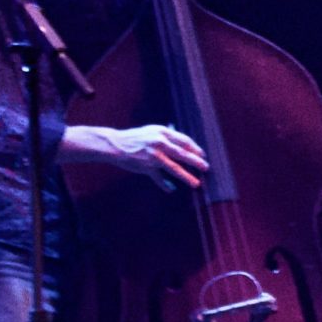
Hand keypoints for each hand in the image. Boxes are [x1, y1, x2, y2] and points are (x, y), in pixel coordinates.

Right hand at [62, 122, 208, 188]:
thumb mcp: (152, 132)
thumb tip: (184, 145)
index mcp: (162, 132)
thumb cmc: (135, 138)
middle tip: (206, 167)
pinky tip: (171, 190)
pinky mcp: (146, 167)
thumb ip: (167, 137)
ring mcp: (153, 156)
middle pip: (183, 154)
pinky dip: (165, 185)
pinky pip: (159, 179)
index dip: (195, 148)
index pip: (184, 140)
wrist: (115, 144)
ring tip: (196, 183)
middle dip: (196, 162)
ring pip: (174, 168)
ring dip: (186, 176)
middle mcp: (159, 143)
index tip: (202, 155)